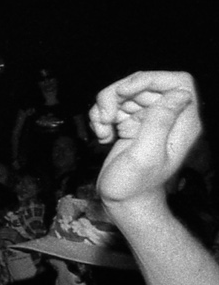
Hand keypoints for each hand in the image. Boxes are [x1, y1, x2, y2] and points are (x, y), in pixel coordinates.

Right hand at [91, 71, 201, 209]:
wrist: (124, 205)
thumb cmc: (135, 186)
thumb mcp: (146, 155)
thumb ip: (160, 122)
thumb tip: (179, 92)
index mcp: (182, 123)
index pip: (177, 83)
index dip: (150, 79)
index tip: (124, 92)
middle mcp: (167, 118)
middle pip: (144, 84)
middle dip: (117, 95)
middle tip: (104, 117)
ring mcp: (148, 121)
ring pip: (125, 94)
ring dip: (105, 107)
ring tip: (101, 129)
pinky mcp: (130, 126)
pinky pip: (114, 107)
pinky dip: (101, 117)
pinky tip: (102, 135)